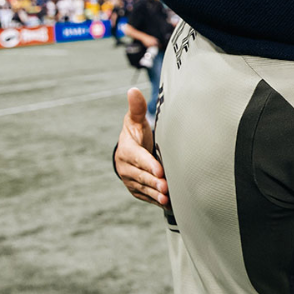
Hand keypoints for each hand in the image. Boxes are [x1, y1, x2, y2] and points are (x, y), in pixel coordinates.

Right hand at [116, 88, 168, 206]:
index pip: (137, 158)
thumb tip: (133, 90)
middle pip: (141, 176)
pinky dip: (155, 200)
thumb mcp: (136, 120)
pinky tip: (167, 204)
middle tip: (166, 187)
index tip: (160, 170)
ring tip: (167, 199)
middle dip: (154, 182)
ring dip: (155, 194)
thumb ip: (137, 108)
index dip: (148, 164)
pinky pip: (145, 196)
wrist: (129, 151)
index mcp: (127, 149)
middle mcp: (126, 167)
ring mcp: (130, 180)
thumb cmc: (137, 133)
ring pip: (143, 188)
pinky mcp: (136, 190)